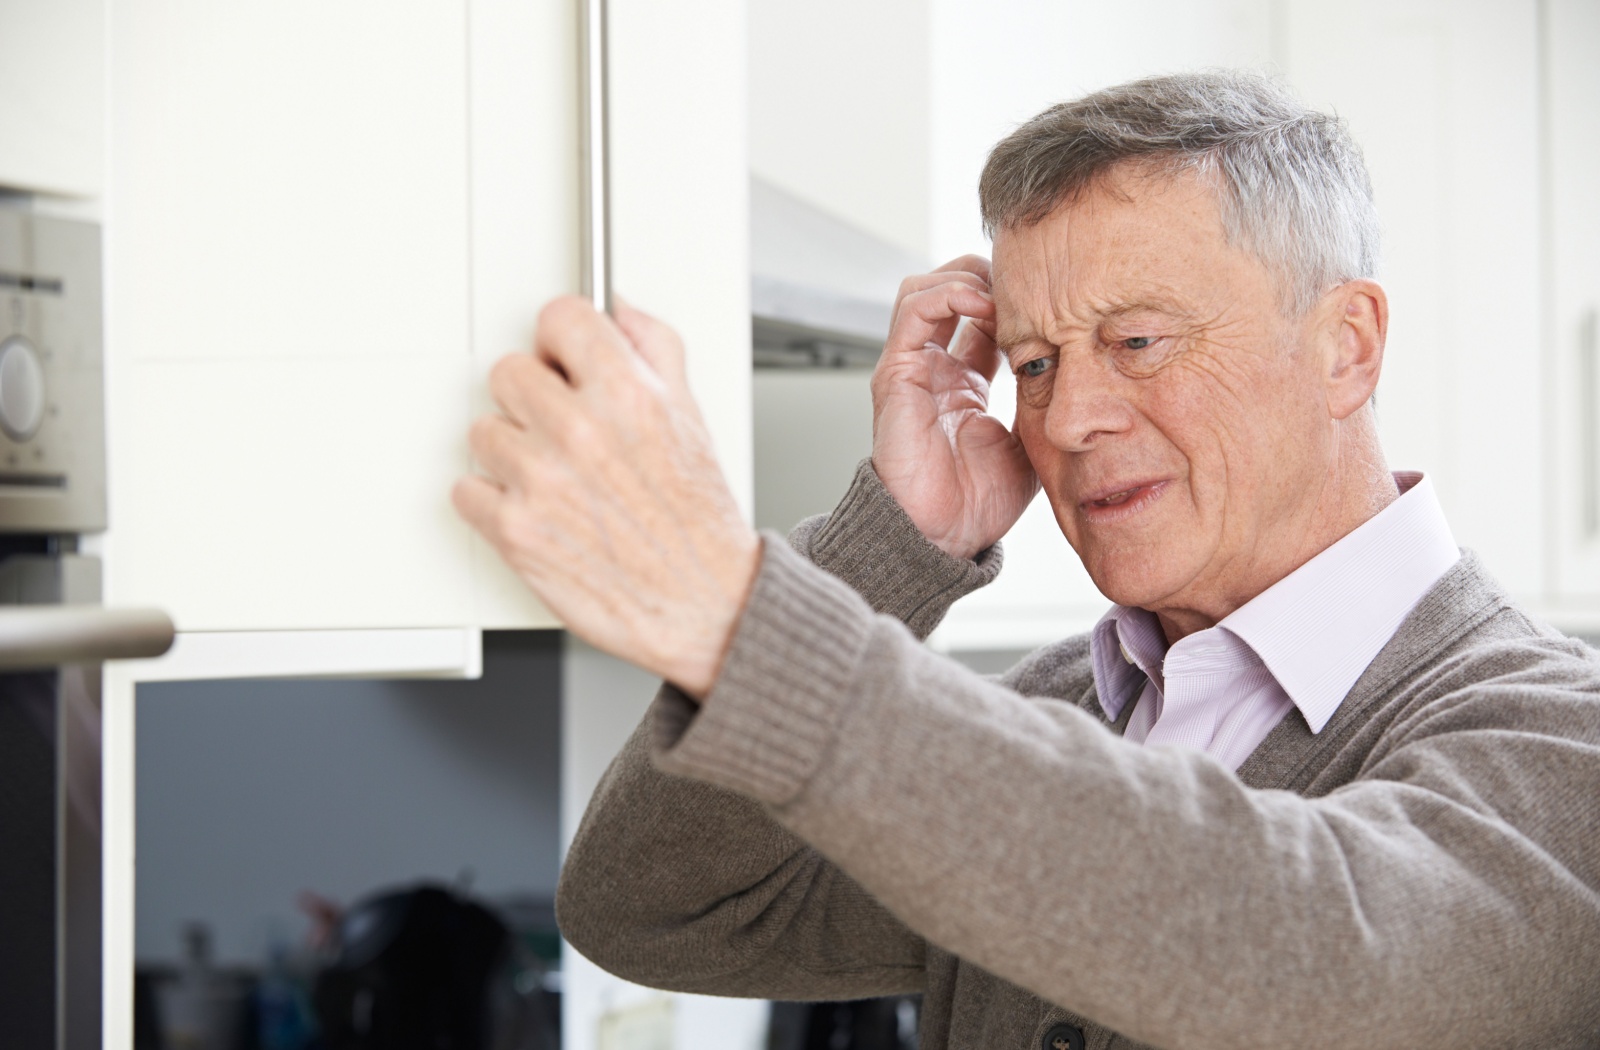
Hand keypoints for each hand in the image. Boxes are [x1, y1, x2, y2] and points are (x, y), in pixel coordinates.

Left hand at [453, 296, 758, 698]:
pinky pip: (467, 490)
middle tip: (560, 426)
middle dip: (532, 396)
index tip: (565, 357)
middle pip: (508, 370)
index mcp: (629, 394)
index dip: (563, 339)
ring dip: (512, 451)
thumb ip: (656, 349)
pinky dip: (492, 501)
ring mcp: (542, 481)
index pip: (560, 317)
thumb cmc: (698, 521)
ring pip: (483, 430)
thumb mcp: (693, 416)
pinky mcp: (515, 530)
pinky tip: (535, 508)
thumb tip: (620, 310)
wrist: (703, 603)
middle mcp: (581, 431)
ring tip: (555, 477)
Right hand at [871, 256, 1038, 559]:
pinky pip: (914, 309)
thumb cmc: (980, 501)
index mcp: (963, 384)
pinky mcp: (896, 372)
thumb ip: (1043, 401)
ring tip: (1000, 292)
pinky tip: (980, 302)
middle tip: (1026, 287)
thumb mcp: (1031, 439)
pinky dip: (947, 292)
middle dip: (988, 277)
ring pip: (925, 288)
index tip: (1048, 303)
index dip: (1012, 301)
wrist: (945, 534)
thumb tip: (1081, 373)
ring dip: (966, 277)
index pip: (981, 318)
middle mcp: (934, 369)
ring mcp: (912, 368)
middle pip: (950, 291)